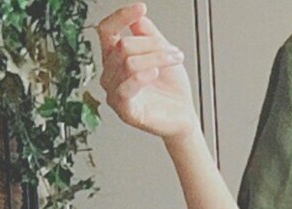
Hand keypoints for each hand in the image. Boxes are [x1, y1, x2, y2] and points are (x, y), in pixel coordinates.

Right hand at [96, 2, 199, 141]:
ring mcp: (115, 93)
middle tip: (174, 51)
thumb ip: (148, 34)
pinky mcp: (125, 111)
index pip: (107, 31)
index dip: (121, 17)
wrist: (184, 115)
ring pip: (128, 63)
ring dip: (156, 58)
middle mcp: (110, 74)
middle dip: (152, 45)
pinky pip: (126, 88)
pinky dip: (142, 77)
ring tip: (174, 60)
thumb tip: (138, 17)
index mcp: (114, 58)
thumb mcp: (162, 52)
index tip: (140, 8)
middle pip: (123, 45)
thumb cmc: (171, 88)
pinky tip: (154, 73)